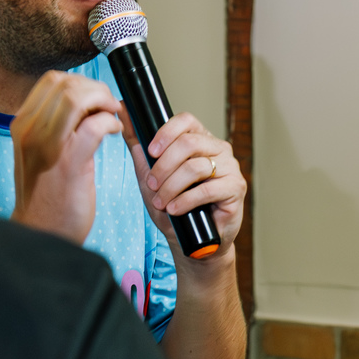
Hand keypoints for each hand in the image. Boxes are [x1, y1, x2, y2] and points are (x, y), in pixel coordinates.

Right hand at [10, 71, 121, 243]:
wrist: (41, 231)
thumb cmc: (47, 193)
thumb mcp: (42, 150)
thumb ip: (57, 124)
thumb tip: (88, 101)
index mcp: (23, 124)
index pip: (52, 80)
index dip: (81, 82)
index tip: (95, 98)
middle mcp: (30, 130)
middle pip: (65, 83)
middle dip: (96, 88)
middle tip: (108, 106)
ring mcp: (47, 145)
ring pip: (77, 98)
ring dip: (104, 101)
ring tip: (112, 116)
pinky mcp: (68, 162)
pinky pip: (94, 126)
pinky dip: (111, 123)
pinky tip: (115, 132)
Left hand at [122, 108, 245, 258]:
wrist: (192, 241)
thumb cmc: (174, 207)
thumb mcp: (150, 176)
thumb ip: (138, 147)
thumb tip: (123, 117)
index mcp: (199, 140)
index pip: (186, 120)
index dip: (166, 133)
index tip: (151, 152)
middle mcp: (218, 149)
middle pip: (188, 143)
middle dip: (164, 166)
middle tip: (152, 185)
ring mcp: (230, 167)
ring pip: (195, 167)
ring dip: (171, 186)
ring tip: (161, 202)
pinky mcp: (235, 188)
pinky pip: (207, 189)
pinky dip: (185, 201)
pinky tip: (175, 209)